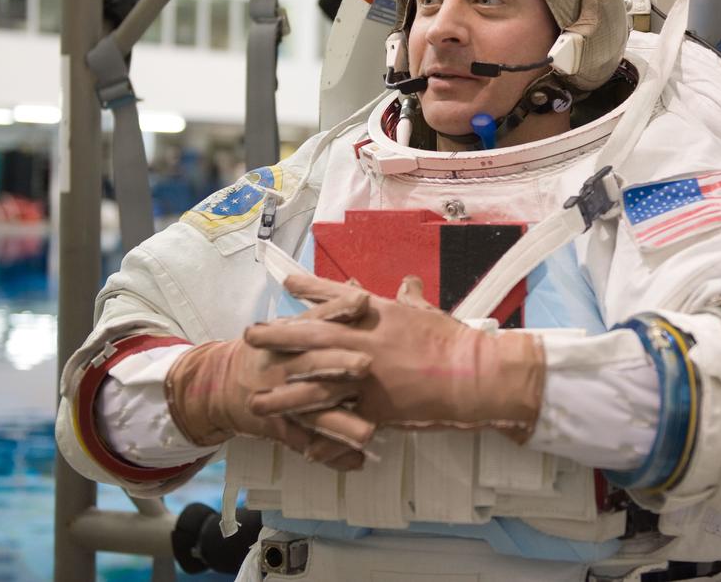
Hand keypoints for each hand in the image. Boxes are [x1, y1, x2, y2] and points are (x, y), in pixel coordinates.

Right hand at [165, 299, 376, 469]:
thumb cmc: (267, 351)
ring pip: (311, 411)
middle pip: (311, 362)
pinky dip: (332, 456)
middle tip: (365, 364)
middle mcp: (282, 365)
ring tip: (369, 433)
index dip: (336, 308)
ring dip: (340, 423)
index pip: (314, 318)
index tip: (362, 300)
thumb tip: (362, 290)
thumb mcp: (289, 326)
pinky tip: (355, 463)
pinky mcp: (279, 428)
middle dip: (336, 363)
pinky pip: (307, 444)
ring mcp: (279, 400)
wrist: (219, 384)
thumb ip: (325, 310)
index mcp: (287, 337)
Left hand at [244, 272, 543, 439]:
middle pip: (309, 335)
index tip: (285, 283)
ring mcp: (364, 374)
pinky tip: (294, 437)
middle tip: (249, 337)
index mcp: (377, 313)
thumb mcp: (428, 312)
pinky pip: (338, 418)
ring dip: (281, 391)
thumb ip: (411, 298)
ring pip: (313, 381)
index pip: (335, 296)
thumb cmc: (453, 339)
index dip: (308, 289)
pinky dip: (316, 429)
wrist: (470, 374)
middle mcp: (363, 340)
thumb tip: (406, 283)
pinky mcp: (372, 406)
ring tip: (255, 398)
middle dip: (277, 336)